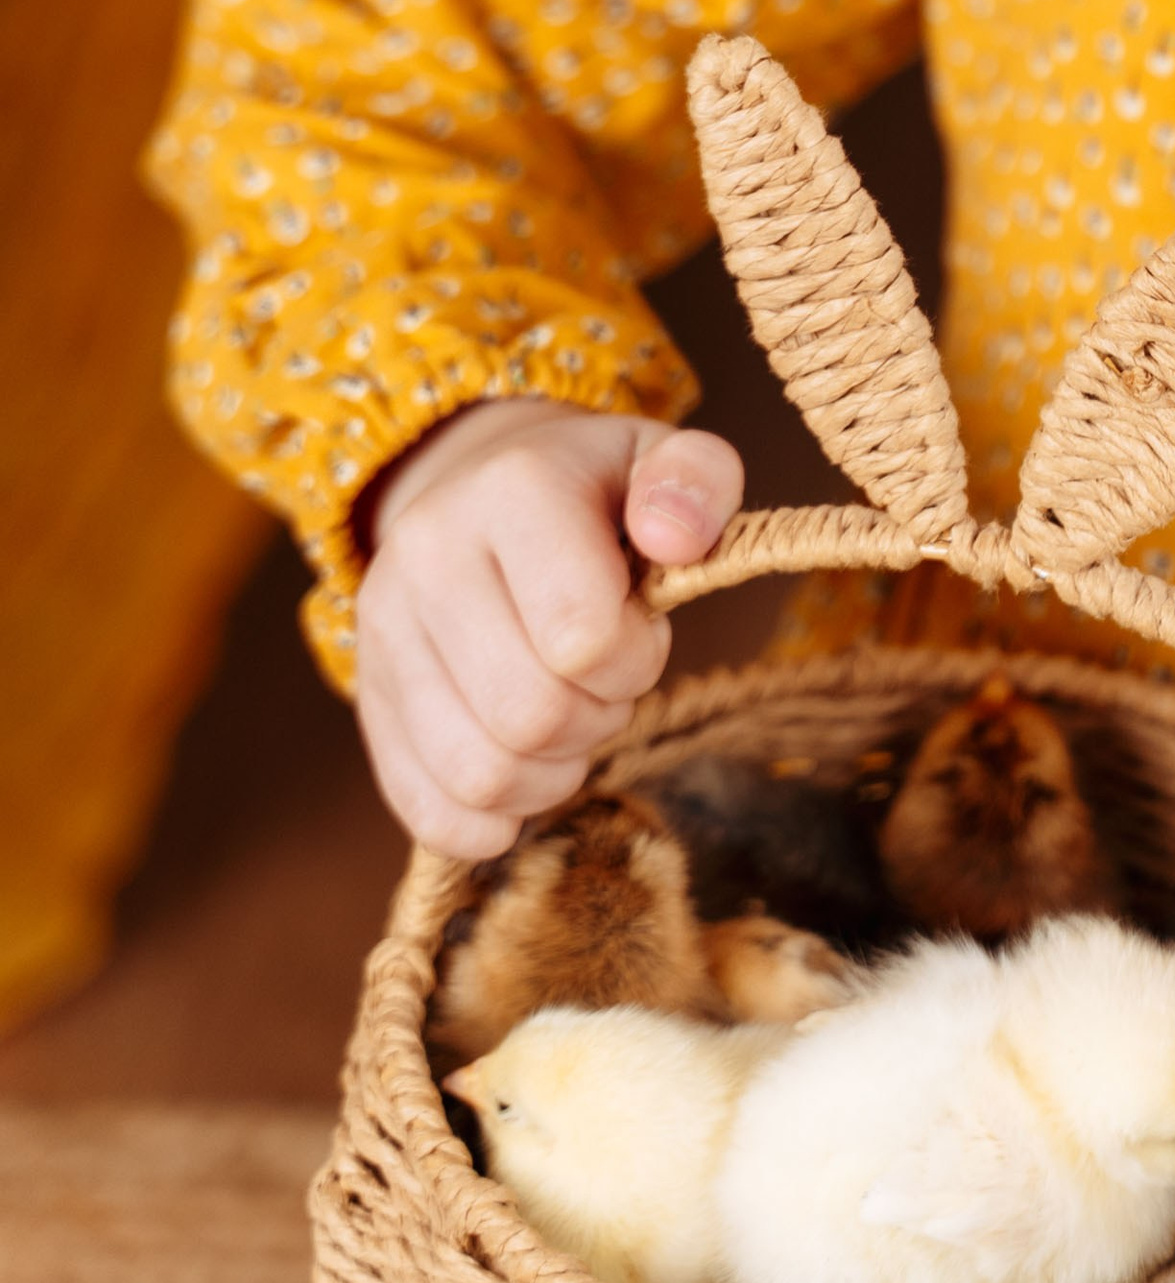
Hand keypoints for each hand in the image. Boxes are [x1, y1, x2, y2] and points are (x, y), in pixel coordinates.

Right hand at [354, 401, 741, 859]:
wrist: (485, 490)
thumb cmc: (595, 490)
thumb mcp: (661, 461)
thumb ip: (697, 481)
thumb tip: (676, 537)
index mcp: (512, 489)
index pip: (582, 636)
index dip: (634, 657)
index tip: (638, 628)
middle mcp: (428, 553)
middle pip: (530, 717)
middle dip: (599, 718)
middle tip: (607, 680)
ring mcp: (383, 629)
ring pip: (477, 775)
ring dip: (551, 775)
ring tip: (569, 718)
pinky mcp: (369, 696)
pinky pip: (425, 810)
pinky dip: (490, 821)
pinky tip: (524, 773)